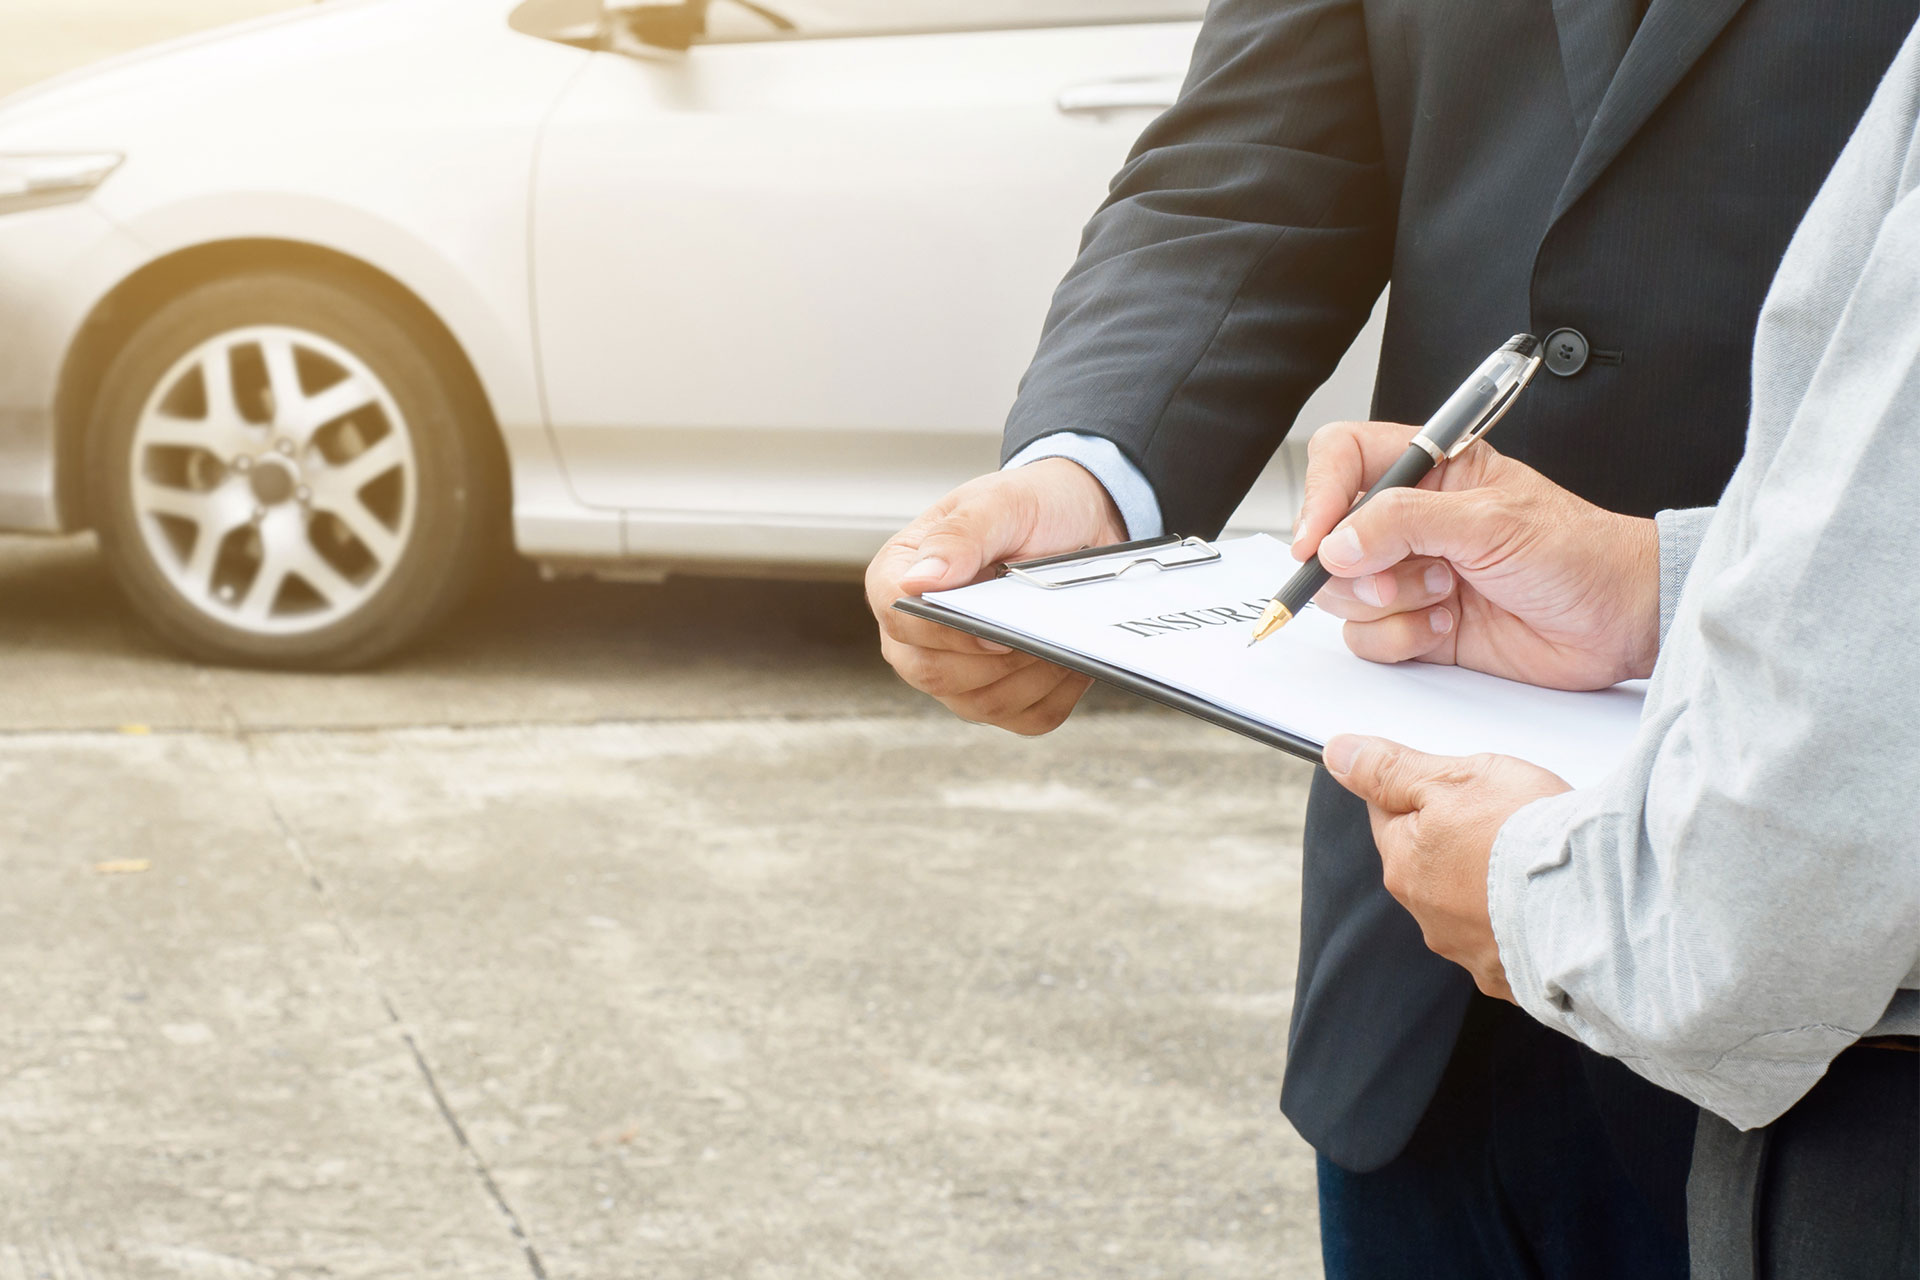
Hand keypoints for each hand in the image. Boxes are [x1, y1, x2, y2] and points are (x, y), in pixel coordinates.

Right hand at [866, 458, 1126, 734]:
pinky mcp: (1000, 696)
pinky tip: (1072, 658)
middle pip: (932, 673)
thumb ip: (958, 537)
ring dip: (1031, 674)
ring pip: (982, 703)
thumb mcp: (1000, 503)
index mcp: (899, 577)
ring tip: (1058, 633)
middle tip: (1036, 623)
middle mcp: (916, 635)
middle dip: (994, 657)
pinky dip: (1057, 692)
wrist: (1081, 524)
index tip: (991, 624)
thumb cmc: (1032, 508)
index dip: (942, 630)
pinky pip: (1026, 718)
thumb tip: (915, 581)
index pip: (898, 617)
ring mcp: (955, 673)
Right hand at [1292, 421, 1661, 689]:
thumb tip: (1337, 542)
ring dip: (1388, 605)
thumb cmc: (1579, 554)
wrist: (1619, 622)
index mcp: (1430, 469)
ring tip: (1445, 596)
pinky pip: (1367, 638)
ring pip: (1341, 594)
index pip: (1343, 458)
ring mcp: (1409, 574)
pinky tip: (1446, 626)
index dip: (1319, 494)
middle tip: (1403, 577)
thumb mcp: (1490, 522)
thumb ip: (1404, 522)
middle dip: (1357, 568)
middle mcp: (1411, 520)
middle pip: (1329, 538)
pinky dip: (1402, 639)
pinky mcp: (1416, 624)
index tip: (1317, 539)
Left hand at [1324, 734, 1571, 1001]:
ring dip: (1490, 884)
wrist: (1598, 905)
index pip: (1389, 814)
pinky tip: (1548, 904)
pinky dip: (1522, 923)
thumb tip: (1338, 755)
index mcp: (1404, 863)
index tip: (1459, 786)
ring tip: (1534, 863)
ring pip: (1468, 904)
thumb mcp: (1456, 779)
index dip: (1423, 789)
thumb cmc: (1528, 834)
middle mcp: (1427, 915)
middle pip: (1429, 861)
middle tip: (1507, 818)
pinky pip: (1508, 942)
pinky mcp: (1512, 979)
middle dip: (1457, 838)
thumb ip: (1391, 769)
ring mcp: (1469, 952)